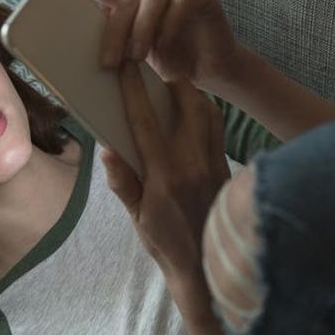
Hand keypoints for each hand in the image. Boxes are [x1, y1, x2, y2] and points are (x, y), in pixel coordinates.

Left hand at [49, 0, 236, 88]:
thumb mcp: (140, 61)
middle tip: (109, 62)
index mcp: (136, 5)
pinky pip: (182, 2)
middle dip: (115, 30)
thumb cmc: (175, 66)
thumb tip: (91, 62)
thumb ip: (120, 51)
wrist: (214, 74)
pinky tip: (166, 46)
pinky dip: (171, 25)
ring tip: (137, 57)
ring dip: (142, 28)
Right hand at [101, 61, 230, 313]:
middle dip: (171, 82)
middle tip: (156, 73)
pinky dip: (207, 113)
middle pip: (186, 104)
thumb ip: (123, 182)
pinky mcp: (226, 167)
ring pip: (208, 112)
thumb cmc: (166, 243)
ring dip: (192, 95)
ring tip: (176, 88)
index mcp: (163, 175)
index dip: (133, 90)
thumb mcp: (136, 217)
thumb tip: (108, 150)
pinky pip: (218, 129)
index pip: (145, 121)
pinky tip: (196, 112)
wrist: (207, 266)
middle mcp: (192, 163)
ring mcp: (213, 163)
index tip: (125, 67)